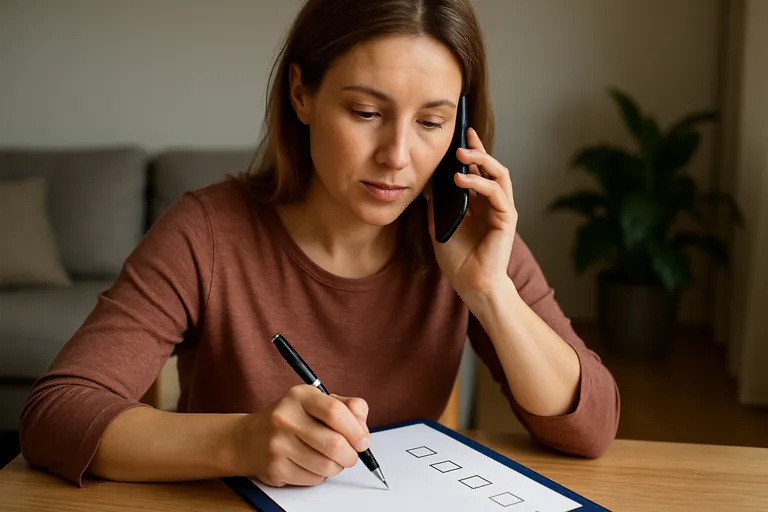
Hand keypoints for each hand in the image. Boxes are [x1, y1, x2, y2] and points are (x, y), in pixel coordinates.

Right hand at [230, 385, 369, 486]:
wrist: (247, 439)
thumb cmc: (290, 419)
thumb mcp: (315, 401)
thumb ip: (345, 406)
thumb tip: (363, 426)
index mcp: (299, 396)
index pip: (335, 411)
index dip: (356, 429)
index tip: (363, 441)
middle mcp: (285, 417)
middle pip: (334, 444)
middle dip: (351, 455)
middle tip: (351, 455)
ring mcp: (278, 444)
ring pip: (326, 466)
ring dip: (337, 466)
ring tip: (331, 459)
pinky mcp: (275, 468)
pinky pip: (313, 479)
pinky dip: (320, 475)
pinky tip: (311, 464)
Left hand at [428, 127, 517, 301]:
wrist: (472, 285)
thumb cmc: (459, 260)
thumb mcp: (439, 227)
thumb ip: (436, 206)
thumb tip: (425, 184)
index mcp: (479, 203)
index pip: (477, 170)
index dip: (471, 152)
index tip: (459, 136)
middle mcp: (493, 203)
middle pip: (491, 166)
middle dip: (477, 150)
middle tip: (462, 139)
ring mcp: (502, 209)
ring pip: (498, 174)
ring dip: (481, 161)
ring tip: (462, 154)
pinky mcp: (507, 219)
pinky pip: (496, 193)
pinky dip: (480, 182)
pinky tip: (462, 179)